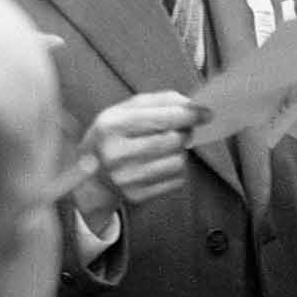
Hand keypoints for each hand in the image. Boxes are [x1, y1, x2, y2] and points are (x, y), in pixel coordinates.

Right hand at [67, 92, 205, 226]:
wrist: (90, 173)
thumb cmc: (113, 135)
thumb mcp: (125, 110)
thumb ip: (159, 101)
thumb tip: (192, 105)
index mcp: (111, 126)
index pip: (160, 119)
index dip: (188, 115)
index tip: (206, 112)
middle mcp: (116, 154)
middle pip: (172, 140)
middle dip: (185, 132)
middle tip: (184, 128)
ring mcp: (126, 178)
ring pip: (178, 162)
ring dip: (181, 151)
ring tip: (168, 147)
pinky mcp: (137, 196)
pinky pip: (176, 180)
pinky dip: (177, 169)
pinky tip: (162, 163)